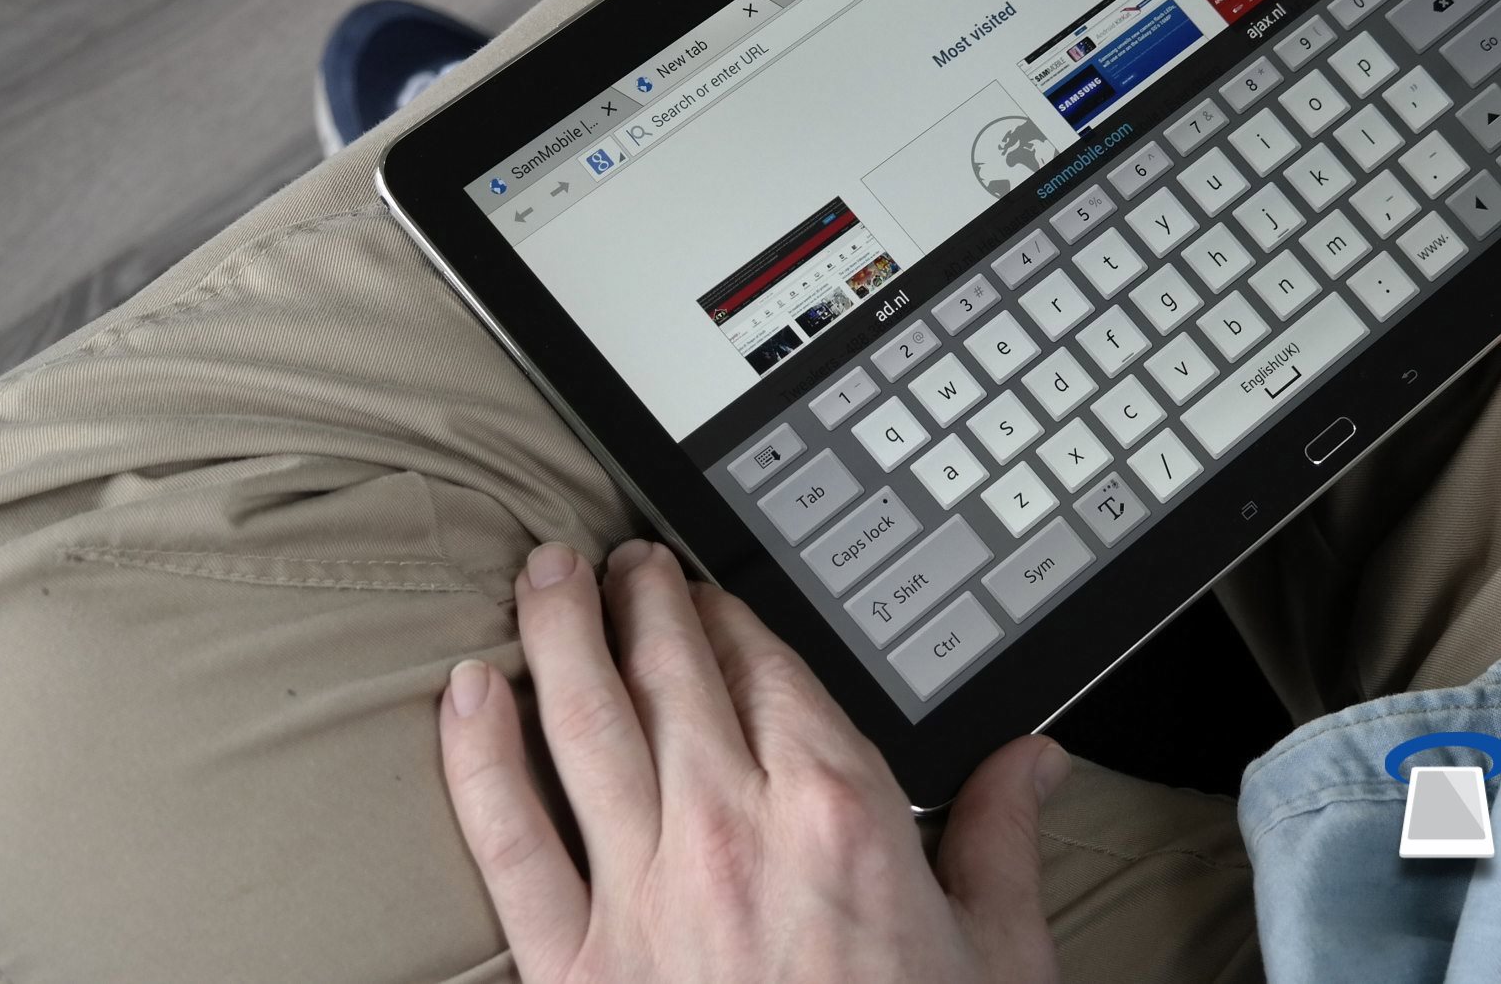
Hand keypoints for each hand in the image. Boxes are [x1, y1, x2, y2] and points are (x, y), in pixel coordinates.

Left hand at [440, 539, 1065, 983]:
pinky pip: (511, 839)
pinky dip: (480, 757)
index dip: (728, 615)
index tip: (709, 591)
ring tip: (543, 575)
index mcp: (836, 812)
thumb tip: (1033, 763)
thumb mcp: (998, 952)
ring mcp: (645, 893)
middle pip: (670, 672)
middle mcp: (732, 830)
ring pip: (584, 722)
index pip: (766, 668)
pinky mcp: (575, 964)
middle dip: (641, 598)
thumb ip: (1000, 839)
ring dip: (557, 631)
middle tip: (622, 558)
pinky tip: (467, 693)